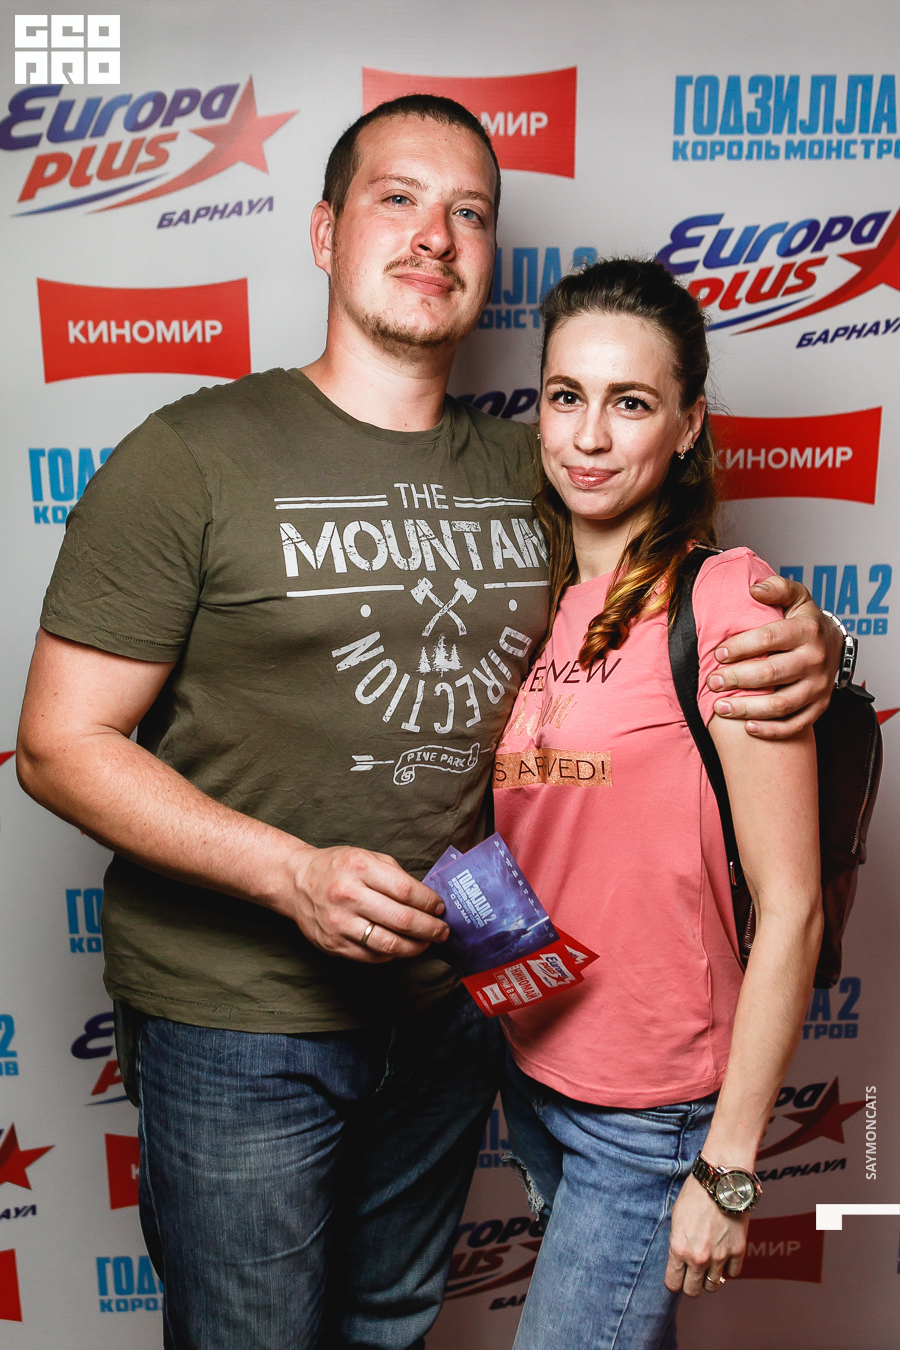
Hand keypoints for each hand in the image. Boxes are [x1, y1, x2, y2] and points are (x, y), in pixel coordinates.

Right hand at [286, 845, 448, 962]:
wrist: (296, 882)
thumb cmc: (337, 868)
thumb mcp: (366, 857)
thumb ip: (396, 876)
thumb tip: (427, 901)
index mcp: (359, 868)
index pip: (406, 890)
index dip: (429, 902)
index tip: (440, 908)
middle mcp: (348, 895)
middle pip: (401, 919)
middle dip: (429, 928)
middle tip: (443, 931)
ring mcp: (339, 923)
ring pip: (389, 944)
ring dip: (415, 947)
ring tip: (426, 943)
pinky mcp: (333, 944)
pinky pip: (372, 956)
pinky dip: (392, 954)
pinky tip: (401, 947)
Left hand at [665, 1175, 747, 1296]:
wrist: (721, 1181)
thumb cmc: (695, 1194)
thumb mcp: (676, 1218)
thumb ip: (677, 1242)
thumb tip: (679, 1258)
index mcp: (679, 1249)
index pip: (673, 1283)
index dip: (674, 1281)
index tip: (677, 1277)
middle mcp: (698, 1258)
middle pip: (693, 1290)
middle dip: (691, 1284)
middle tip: (692, 1275)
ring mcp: (719, 1257)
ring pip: (713, 1286)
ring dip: (709, 1278)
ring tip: (708, 1265)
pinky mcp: (737, 1251)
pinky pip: (732, 1273)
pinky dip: (728, 1267)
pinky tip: (723, 1255)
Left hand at [707, 575, 841, 738]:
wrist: (834, 645)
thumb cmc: (805, 621)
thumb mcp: (796, 597)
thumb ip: (777, 588)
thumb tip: (754, 589)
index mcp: (808, 630)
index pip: (769, 638)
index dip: (740, 646)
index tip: (718, 653)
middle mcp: (816, 660)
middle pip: (772, 674)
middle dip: (737, 679)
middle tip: (712, 682)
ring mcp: (819, 687)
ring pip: (781, 705)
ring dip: (747, 709)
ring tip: (720, 707)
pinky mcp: (819, 707)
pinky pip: (795, 725)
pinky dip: (771, 730)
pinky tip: (748, 727)